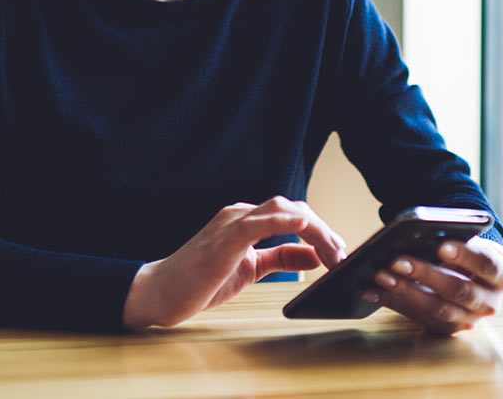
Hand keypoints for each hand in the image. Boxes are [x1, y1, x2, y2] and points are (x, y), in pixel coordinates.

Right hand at [122, 196, 346, 328]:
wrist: (159, 293)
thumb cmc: (198, 282)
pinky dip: (284, 219)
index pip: (292, 214)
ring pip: (282, 209)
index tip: (339, 251)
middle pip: (293, 208)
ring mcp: (231, 223)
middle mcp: (240, 215)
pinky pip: (259, 221)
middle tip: (342, 255)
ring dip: (314, 228)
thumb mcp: (251, 269)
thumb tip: (315, 256)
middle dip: (323, 229)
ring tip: (333, 251)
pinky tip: (304, 224)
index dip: (320, 230)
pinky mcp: (225, 238)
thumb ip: (281, 258)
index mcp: (245, 221)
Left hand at [361, 236, 502, 334]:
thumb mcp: (472, 244)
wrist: (478, 278)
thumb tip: (420, 235)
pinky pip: (418, 317)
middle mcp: (489, 302)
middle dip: (425, 274)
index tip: (441, 246)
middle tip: (397, 261)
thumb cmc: (471, 255)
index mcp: (502, 274)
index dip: (465, 256)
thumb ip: (454, 242)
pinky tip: (372, 291)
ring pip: (437, 308)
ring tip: (381, 275)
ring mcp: (469, 319)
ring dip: (405, 291)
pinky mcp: (447, 328)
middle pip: (458, 290)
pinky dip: (393, 302)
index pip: (486, 264)